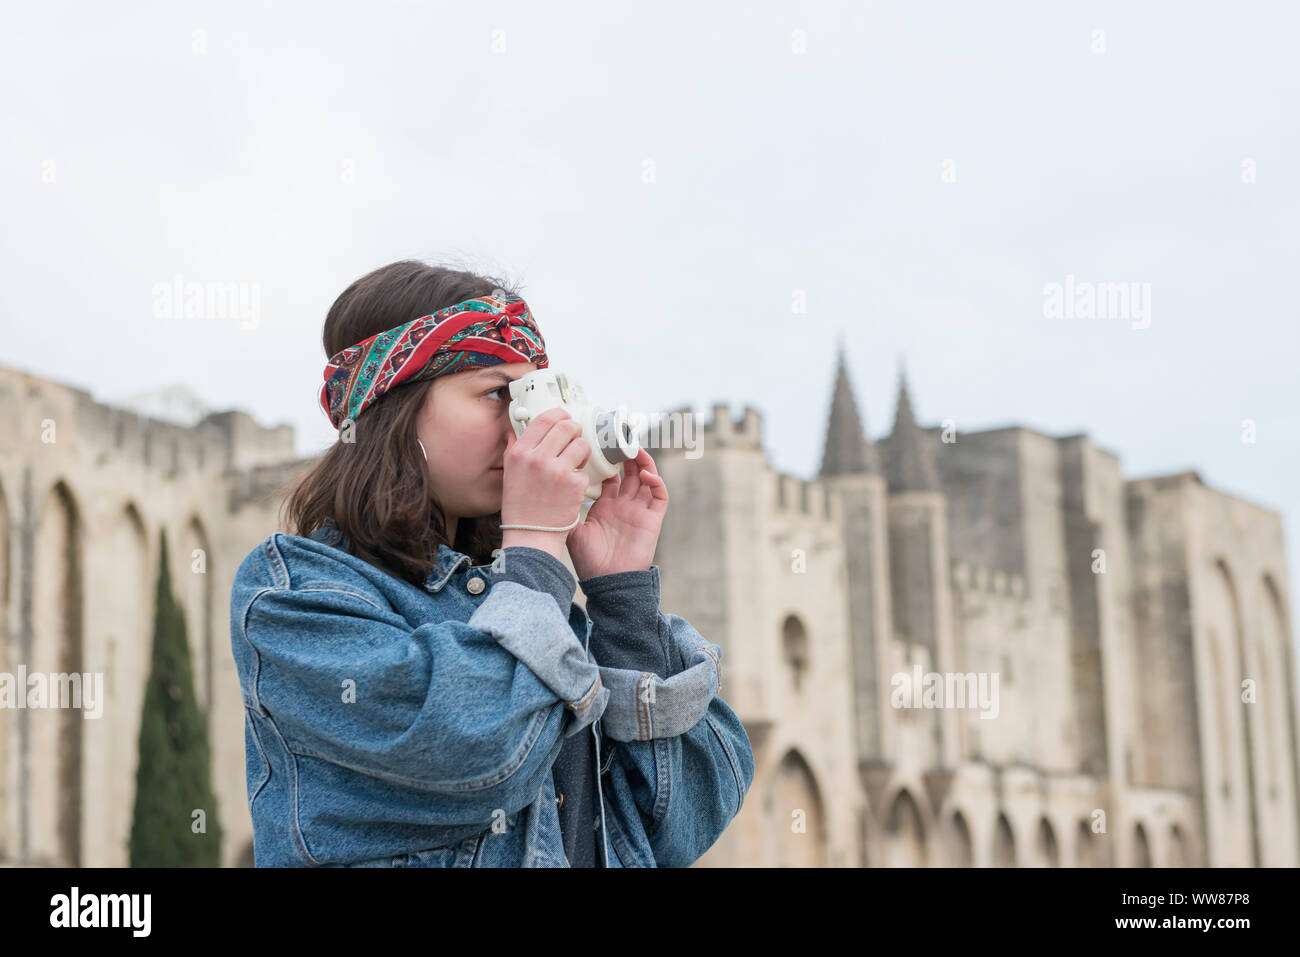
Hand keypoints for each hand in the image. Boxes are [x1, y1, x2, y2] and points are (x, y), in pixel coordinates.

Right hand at [500, 407, 590, 563]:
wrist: (531, 536)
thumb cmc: (521, 508)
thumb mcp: (509, 475)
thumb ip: (513, 449)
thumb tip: (516, 431)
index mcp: (519, 453)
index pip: (544, 419)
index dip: (559, 414)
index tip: (565, 417)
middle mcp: (537, 458)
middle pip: (566, 426)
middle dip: (574, 431)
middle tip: (574, 439)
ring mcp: (557, 471)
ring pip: (581, 444)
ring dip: (582, 451)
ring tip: (575, 463)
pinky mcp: (574, 484)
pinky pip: (585, 469)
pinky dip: (582, 476)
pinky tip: (573, 485)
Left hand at [566, 447, 667, 579]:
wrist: (607, 582)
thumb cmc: (589, 561)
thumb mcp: (572, 530)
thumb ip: (567, 508)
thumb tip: (550, 488)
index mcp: (605, 505)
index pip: (610, 475)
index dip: (607, 459)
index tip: (599, 442)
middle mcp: (624, 504)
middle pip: (629, 471)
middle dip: (626, 453)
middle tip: (619, 436)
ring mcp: (639, 510)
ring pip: (647, 478)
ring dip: (643, 461)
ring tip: (634, 447)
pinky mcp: (653, 519)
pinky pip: (659, 495)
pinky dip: (656, 481)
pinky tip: (645, 474)